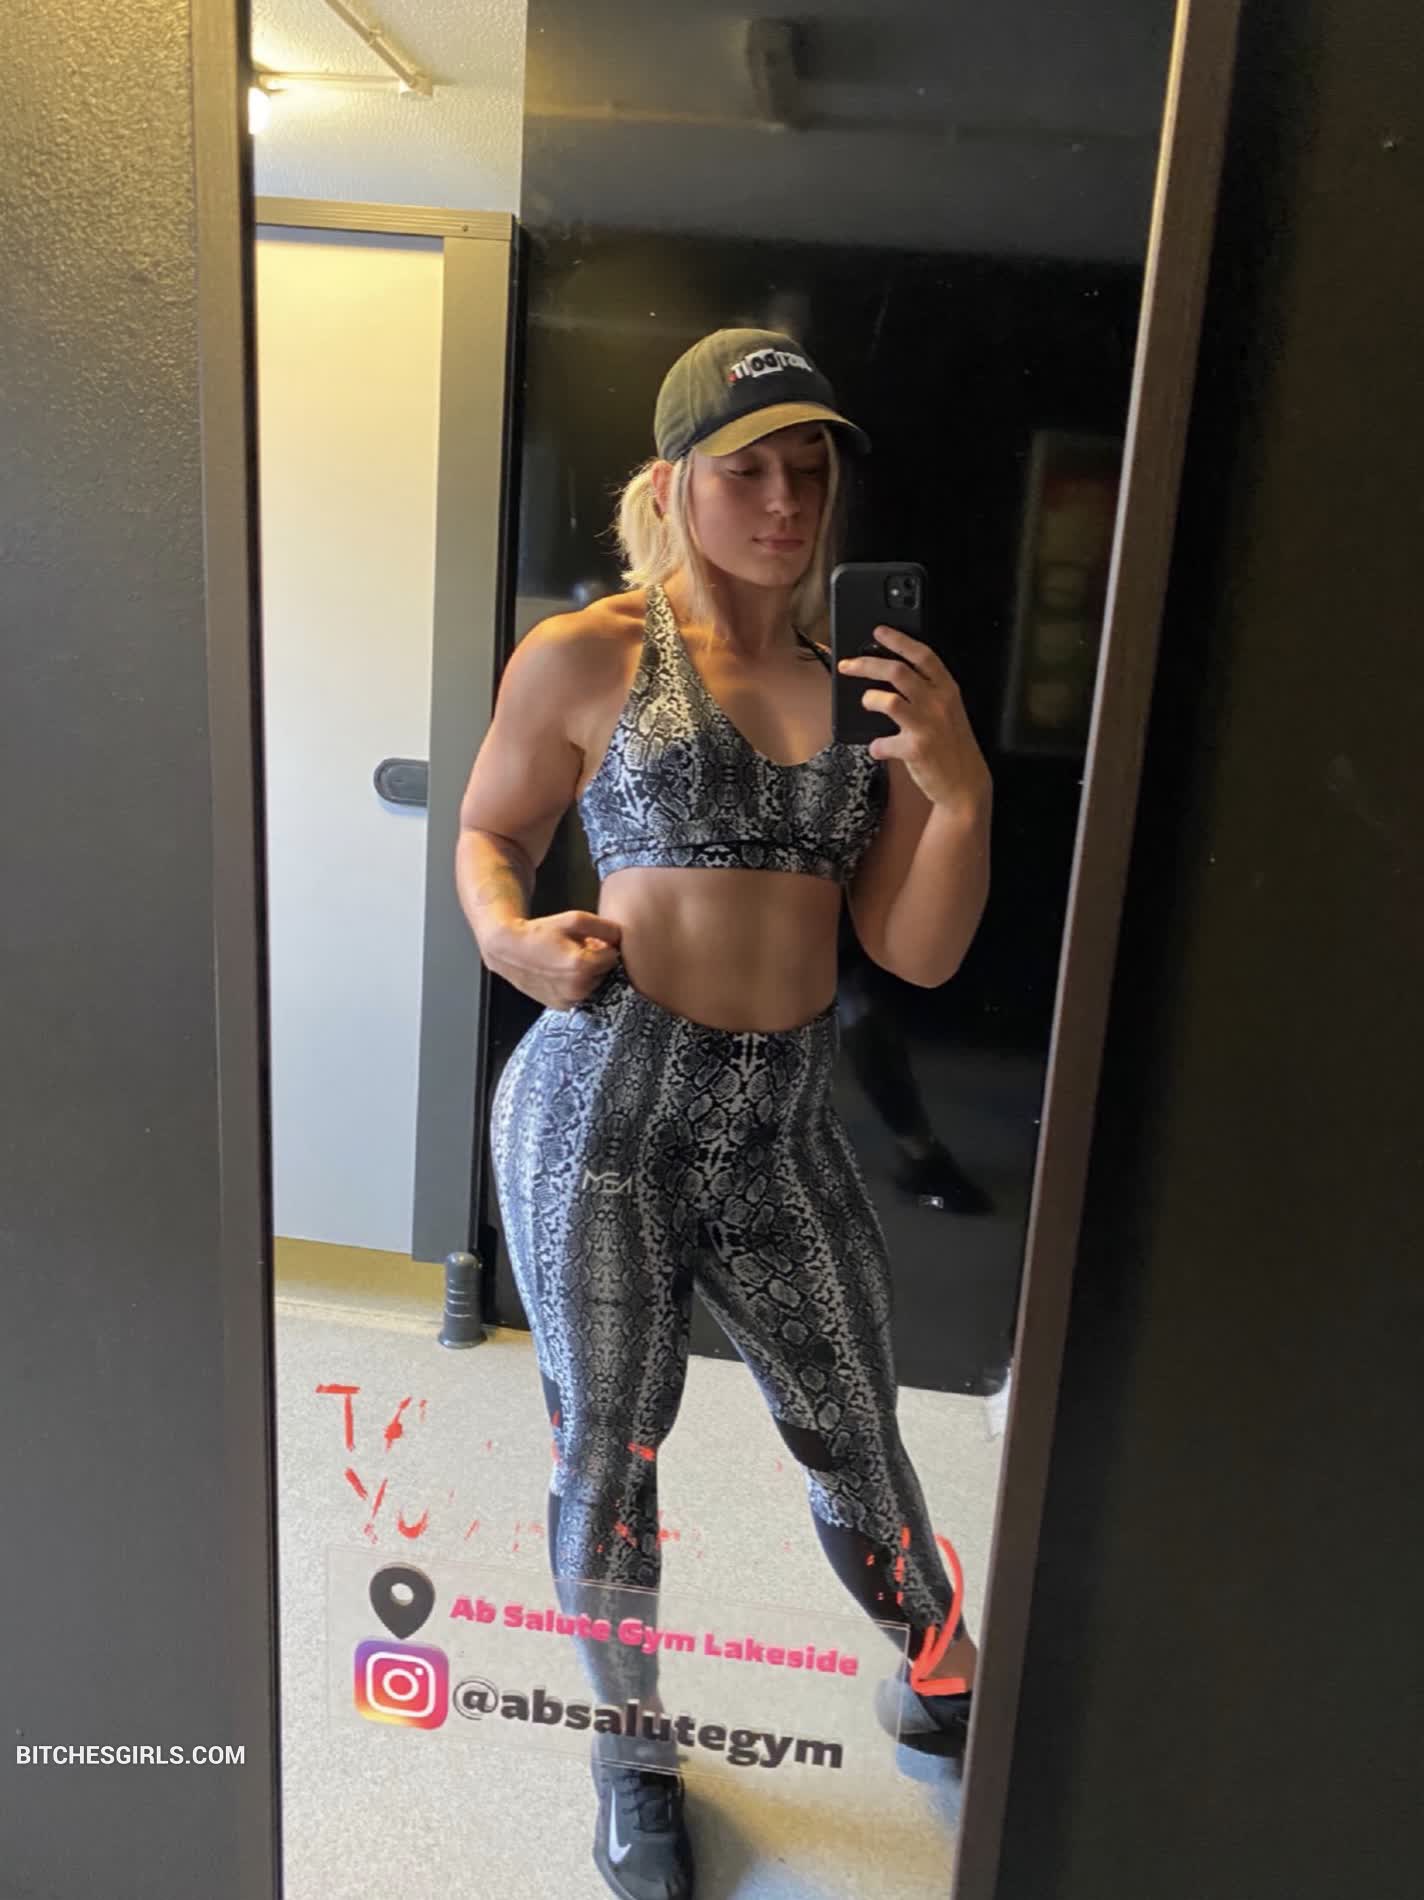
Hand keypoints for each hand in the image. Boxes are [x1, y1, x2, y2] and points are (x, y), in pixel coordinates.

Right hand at [490, 912, 622, 1010]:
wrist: (508, 950)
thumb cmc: (540, 933)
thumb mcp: (573, 920)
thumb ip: (604, 927)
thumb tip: (621, 937)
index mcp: (582, 967)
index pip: (613, 957)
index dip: (603, 946)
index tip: (589, 941)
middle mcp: (577, 988)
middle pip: (605, 973)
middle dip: (596, 961)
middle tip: (576, 949)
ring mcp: (569, 1000)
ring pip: (594, 985)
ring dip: (587, 974)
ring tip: (566, 961)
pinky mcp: (561, 1007)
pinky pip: (580, 995)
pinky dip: (576, 985)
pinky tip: (560, 973)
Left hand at [838, 626, 991, 814]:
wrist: (966, 784)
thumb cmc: (953, 745)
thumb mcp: (949, 711)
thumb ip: (927, 693)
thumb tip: (892, 677)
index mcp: (948, 689)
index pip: (922, 655)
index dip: (899, 640)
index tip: (878, 632)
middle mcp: (939, 703)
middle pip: (897, 671)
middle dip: (866, 664)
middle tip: (848, 665)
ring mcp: (927, 726)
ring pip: (888, 700)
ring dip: (870, 700)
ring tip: (867, 703)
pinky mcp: (916, 749)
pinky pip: (883, 743)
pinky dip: (876, 747)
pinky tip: (879, 749)